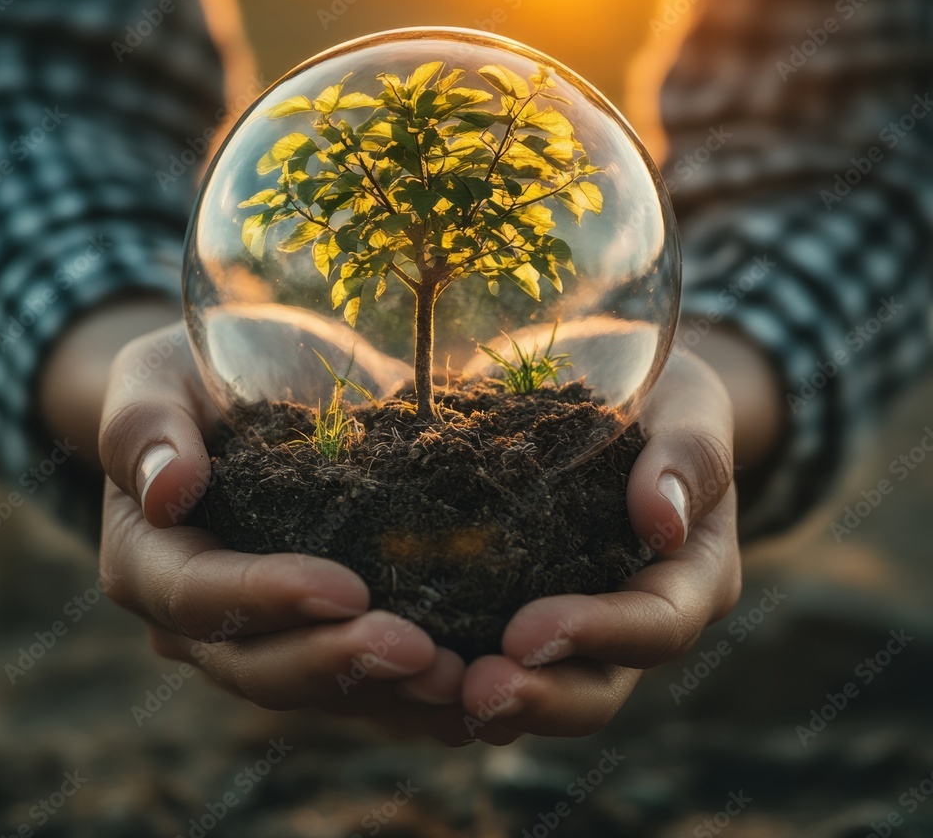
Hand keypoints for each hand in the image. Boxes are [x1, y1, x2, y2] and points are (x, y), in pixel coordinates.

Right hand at [98, 317, 518, 743]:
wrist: (247, 386)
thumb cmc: (197, 376)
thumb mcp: (157, 376)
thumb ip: (145, 426)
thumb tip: (168, 489)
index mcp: (150, 559)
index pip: (199, 596)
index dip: (268, 599)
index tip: (345, 589)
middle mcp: (199, 620)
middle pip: (260, 665)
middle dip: (340, 665)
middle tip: (420, 654)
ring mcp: (264, 635)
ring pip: (320, 692)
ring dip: (390, 696)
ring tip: (461, 683)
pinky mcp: (320, 635)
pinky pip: (362, 685)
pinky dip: (415, 699)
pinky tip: (474, 696)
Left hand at [454, 341, 743, 737]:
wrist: (622, 391)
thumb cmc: (665, 402)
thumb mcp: (689, 412)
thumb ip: (688, 458)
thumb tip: (660, 520)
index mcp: (689, 578)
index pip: (656, 626)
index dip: (594, 637)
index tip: (525, 634)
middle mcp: (633, 615)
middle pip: (596, 686)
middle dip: (536, 697)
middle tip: (472, 690)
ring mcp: (577, 619)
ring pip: (537, 684)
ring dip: (483, 698)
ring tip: (421, 687)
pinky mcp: (521, 604)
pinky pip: (489, 652)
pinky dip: (450, 666)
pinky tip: (399, 661)